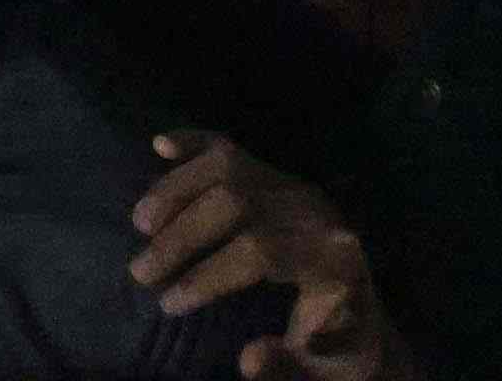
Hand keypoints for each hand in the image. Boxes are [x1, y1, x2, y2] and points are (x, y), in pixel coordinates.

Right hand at [131, 135, 391, 379]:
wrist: (361, 320)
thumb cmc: (340, 351)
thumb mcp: (325, 373)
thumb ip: (290, 369)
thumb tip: (248, 357)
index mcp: (332, 257)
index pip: (260, 250)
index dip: (208, 276)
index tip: (169, 304)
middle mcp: (313, 211)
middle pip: (237, 202)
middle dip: (182, 236)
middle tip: (140, 273)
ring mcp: (293, 187)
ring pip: (227, 167)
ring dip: (176, 191)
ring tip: (140, 226)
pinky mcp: (276, 178)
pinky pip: (232, 149)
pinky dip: (195, 143)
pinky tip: (160, 144)